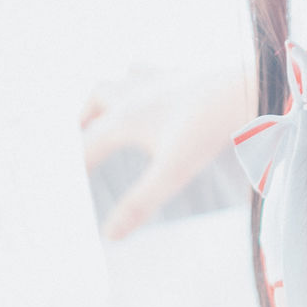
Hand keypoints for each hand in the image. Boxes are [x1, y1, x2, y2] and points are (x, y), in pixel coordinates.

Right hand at [79, 63, 254, 240]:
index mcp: (123, 119)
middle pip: (94, 105)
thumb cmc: (207, 130)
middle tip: (80, 143)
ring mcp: (157, 78)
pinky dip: (141, 80)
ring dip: (107, 98)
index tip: (61, 185)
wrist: (244, 88)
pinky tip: (151, 89)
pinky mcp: (181, 71)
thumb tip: (110, 236)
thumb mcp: (172, 173)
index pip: (86, 147)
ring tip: (105, 112)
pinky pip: (150, 71)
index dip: (71, 168)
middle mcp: (133, 93)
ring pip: (117, 82)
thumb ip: (140, 203)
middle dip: (84, 125)